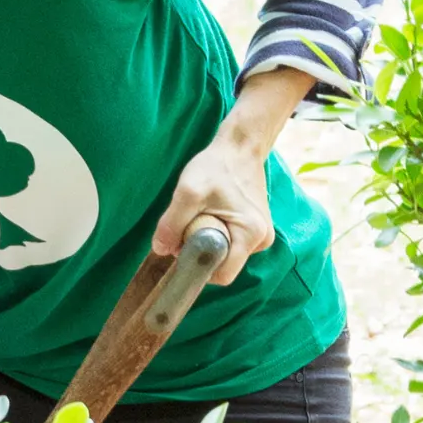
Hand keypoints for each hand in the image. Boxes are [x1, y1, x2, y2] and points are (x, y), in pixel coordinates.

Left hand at [157, 134, 277, 287]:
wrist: (238, 147)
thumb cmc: (216, 167)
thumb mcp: (188, 192)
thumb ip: (172, 224)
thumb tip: (160, 250)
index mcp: (252, 235)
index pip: (223, 275)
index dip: (199, 268)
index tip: (183, 248)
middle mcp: (262, 240)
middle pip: (223, 265)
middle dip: (201, 253)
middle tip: (190, 224)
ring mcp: (261, 236)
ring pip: (224, 254)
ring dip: (207, 242)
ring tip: (202, 214)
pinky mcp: (255, 230)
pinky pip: (229, 243)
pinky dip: (215, 234)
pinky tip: (210, 213)